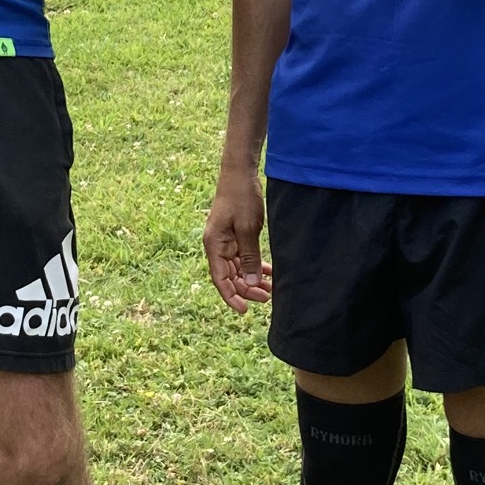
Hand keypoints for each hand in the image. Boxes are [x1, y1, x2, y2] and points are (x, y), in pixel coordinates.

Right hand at [203, 169, 270, 313]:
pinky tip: (269, 272)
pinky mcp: (235, 237)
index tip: (245, 309)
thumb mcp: (247, 228)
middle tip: (268, 297)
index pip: (220, 279)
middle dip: (247, 289)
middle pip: (230, 276)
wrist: (240, 174)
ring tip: (271, 288)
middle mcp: (217, 246)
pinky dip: (255, 266)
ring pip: (237, 269)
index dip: (231, 296)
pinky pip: (243, 258)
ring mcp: (225, 242)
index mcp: (214, 245)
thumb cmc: (241, 197)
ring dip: (252, 279)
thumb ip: (249, 256)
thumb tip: (250, 282)